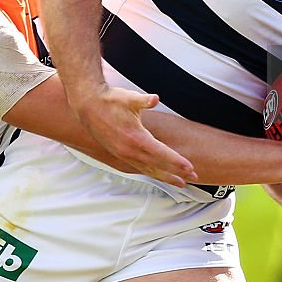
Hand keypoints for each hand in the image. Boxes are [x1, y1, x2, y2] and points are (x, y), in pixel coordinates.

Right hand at [73, 85, 196, 187]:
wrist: (88, 105)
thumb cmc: (110, 100)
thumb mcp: (128, 98)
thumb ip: (143, 100)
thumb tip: (155, 98)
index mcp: (135, 138)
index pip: (161, 153)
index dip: (176, 161)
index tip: (190, 167)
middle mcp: (129, 150)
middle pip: (158, 166)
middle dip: (176, 173)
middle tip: (193, 178)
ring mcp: (124, 154)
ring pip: (148, 170)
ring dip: (165, 177)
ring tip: (180, 183)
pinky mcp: (119, 154)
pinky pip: (139, 168)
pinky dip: (151, 172)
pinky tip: (158, 174)